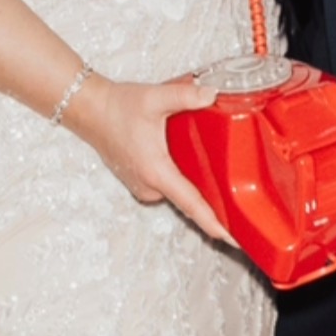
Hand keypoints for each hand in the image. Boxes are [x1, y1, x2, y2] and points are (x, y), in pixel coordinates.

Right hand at [66, 71, 232, 244]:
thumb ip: (185, 96)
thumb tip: (212, 95)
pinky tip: (196, 167)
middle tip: (244, 207)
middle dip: (215, 205)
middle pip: (190, 201)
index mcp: (156, 171)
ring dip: (198, 188)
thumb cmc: (118, 107)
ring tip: (226, 182)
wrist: (91, 110)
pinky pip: (168, 186)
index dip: (214, 224)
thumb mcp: (155, 98)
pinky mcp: (141, 181)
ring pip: (178, 192)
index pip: (191, 204)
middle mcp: (150, 186)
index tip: (233, 239)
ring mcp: (144, 186)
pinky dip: (183, 181)